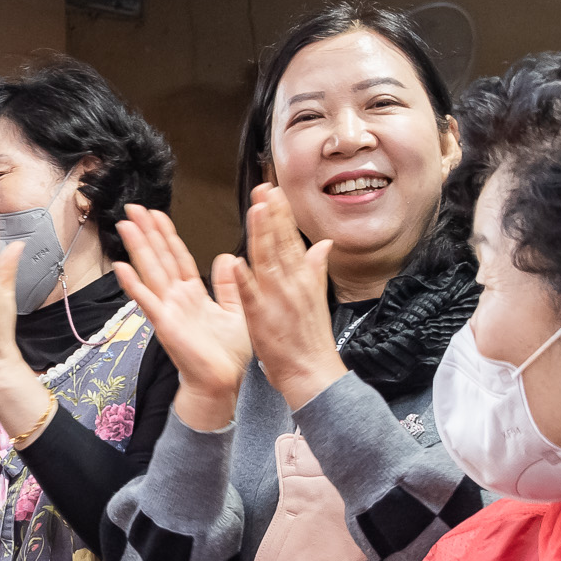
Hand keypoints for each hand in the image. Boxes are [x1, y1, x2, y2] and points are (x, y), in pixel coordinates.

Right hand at [113, 204, 251, 426]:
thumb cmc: (227, 355)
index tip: (157, 214)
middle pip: (159, 257)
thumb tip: (227, 257)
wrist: (222, 383)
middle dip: (147, 232)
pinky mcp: (165, 324)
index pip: (178, 256)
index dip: (167, 234)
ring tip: (125, 225)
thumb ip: (227, 284)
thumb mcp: (235, 310)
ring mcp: (168, 310)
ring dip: (138, 248)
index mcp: (193, 293)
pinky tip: (121, 267)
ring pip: (151, 271)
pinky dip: (133, 285)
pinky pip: (147, 301)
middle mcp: (177, 298)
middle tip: (133, 208)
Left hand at [234, 184, 349, 410]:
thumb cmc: (310, 340)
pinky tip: (236, 260)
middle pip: (280, 243)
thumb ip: (316, 268)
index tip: (273, 190)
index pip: (290, 238)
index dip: (281, 213)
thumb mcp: (316, 298)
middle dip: (271, 213)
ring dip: (261, 234)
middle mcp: (291, 284)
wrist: (312, 373)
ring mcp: (277, 300)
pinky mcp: (262, 318)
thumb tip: (324, 244)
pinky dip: (244, 279)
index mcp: (301, 278)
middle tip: (263, 187)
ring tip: (255, 208)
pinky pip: (251, 295)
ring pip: (267, 261)